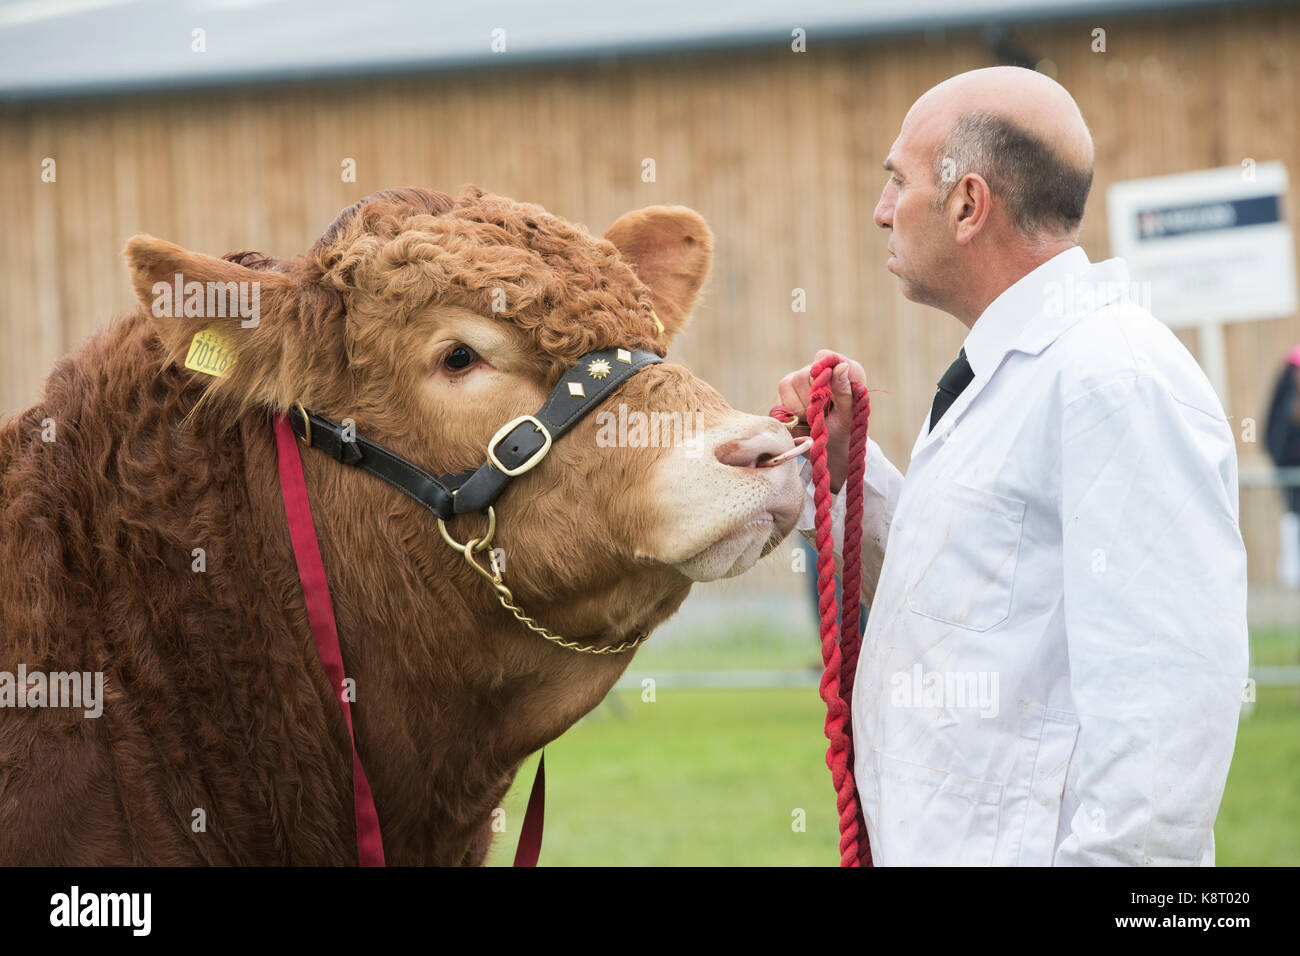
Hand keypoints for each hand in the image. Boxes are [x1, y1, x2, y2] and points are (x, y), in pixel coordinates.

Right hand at [776, 350, 866, 493]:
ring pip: (787, 385)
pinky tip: (801, 422)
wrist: (829, 450)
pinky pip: (778, 401)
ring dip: (800, 409)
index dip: (823, 372)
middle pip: (803, 374)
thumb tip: (841, 367)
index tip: (826, 393)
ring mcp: (797, 382)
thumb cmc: (845, 430)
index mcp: (841, 370)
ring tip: (812, 421)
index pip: (825, 357)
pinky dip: (789, 416)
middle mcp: (817, 372)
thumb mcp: (849, 414)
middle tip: (822, 416)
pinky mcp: (782, 396)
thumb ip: (845, 390)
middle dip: (811, 400)